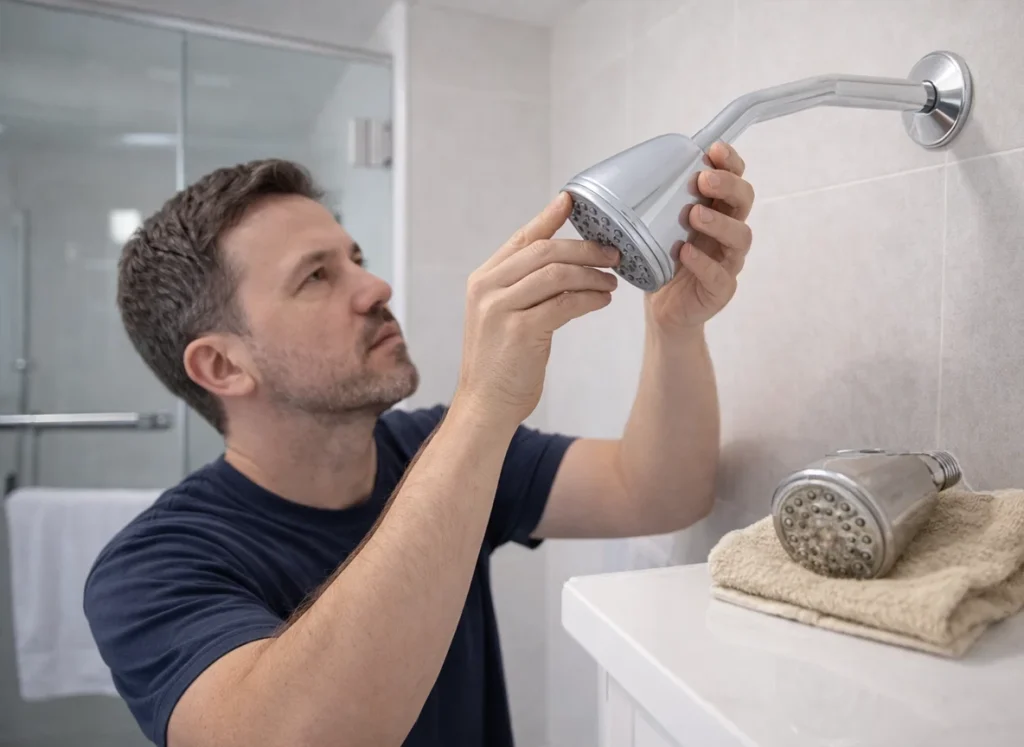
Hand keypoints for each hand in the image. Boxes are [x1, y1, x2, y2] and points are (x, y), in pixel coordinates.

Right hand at [454, 192, 619, 427]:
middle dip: (584, 248)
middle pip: (544, 252)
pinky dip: (589, 298)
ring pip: (557, 274)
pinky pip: (565, 303)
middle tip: (613, 253)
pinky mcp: (520, 331)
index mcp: (483, 280)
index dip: (548, 218)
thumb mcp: (503, 316)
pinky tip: (603, 300)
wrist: (485, 405)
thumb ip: (522, 288)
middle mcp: (488, 289)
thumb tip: (563, 264)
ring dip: (591, 274)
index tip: (572, 200)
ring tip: (612, 280)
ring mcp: (501, 309)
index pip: (521, 239)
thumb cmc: (500, 364)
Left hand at [646, 142, 754, 331]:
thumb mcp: (658, 226)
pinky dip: (703, 262)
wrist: (663, 310)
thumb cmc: (664, 261)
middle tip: (703, 180)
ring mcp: (728, 261)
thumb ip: (657, 202)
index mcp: (716, 211)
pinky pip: (719, 275)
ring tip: (694, 215)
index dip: (730, 163)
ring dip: (719, 222)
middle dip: (728, 186)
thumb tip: (631, 170)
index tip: (715, 150)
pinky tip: (685, 253)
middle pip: (743, 202)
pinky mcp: (721, 289)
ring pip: (740, 236)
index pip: (734, 180)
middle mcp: (727, 232)